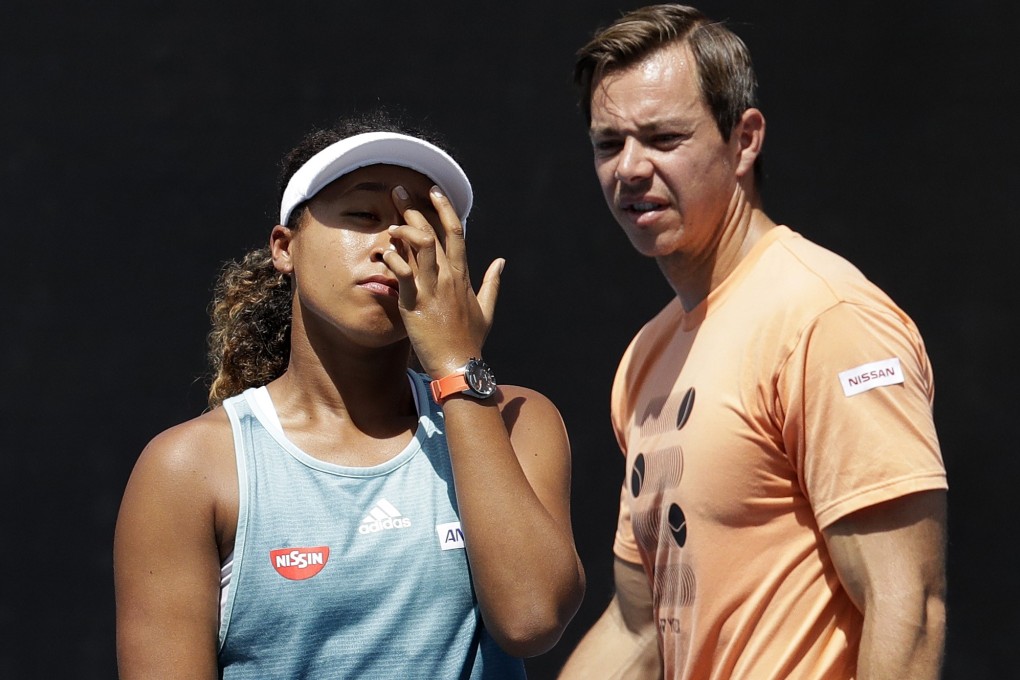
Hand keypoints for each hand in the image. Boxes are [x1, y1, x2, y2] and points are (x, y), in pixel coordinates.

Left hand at [381, 184, 503, 376]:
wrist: (460, 364)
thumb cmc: (471, 340)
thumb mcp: (487, 309)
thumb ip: (492, 283)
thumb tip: (501, 262)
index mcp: (463, 276)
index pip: (455, 232)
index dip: (445, 209)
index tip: (434, 191)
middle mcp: (449, 276)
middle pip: (433, 232)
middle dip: (415, 208)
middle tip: (398, 190)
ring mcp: (433, 288)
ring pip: (419, 246)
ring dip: (403, 228)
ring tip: (389, 219)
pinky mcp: (415, 301)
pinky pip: (403, 272)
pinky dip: (393, 259)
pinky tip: (384, 252)